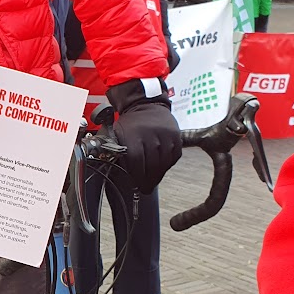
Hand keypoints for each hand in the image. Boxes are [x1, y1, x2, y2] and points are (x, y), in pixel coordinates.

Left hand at [108, 78, 181, 192]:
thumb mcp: (119, 134)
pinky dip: (167, 166)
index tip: (135, 185)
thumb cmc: (131, 123)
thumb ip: (118, 151)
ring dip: (157, 176)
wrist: (147, 104)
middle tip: (144, 189)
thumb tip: (117, 173)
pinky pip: (173, 158)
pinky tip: (160, 169)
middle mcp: (152, 134)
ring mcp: (166, 135)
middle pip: (151, 165)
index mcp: (135, 134)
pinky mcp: (176, 137)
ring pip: (164, 164)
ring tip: (152, 181)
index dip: (136, 175)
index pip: (137, 161)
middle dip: (147, 180)